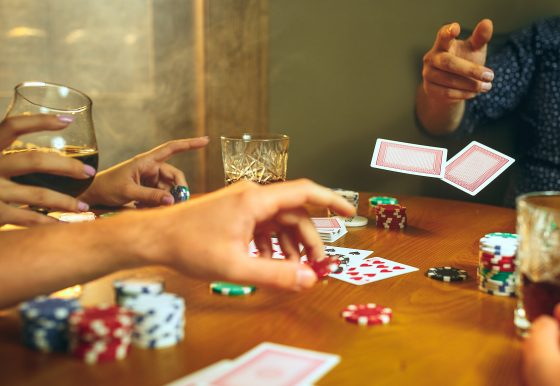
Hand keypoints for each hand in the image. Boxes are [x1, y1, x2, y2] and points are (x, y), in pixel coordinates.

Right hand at [0, 114, 93, 225]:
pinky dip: (49, 223)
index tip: (68, 121)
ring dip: (65, 202)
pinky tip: (64, 224)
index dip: (40, 121)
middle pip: (34, 161)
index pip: (12, 126)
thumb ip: (10, 157)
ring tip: (84, 208)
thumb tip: (50, 157)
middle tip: (89, 172)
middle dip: (67, 167)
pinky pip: (28, 218)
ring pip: (37, 195)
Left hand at [79, 137, 208, 206]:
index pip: (172, 148)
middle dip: (177, 190)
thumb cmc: (106, 187)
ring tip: (147, 208)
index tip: (205, 141)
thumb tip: (172, 201)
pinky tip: (144, 208)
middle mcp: (150, 168)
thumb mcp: (128, 192)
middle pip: (174, 176)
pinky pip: (161, 195)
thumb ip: (150, 197)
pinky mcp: (147, 188)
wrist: (91, 194)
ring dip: (164, 200)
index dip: (189, 144)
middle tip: (176, 204)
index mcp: (146, 161)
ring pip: (168, 189)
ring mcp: (149, 179)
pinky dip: (157, 203)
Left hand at [138, 179, 355, 289]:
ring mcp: (242, 204)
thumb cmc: (188, 246)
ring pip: (279, 221)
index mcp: (256, 200)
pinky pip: (263, 226)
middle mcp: (252, 196)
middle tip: (317, 266)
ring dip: (289, 244)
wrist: (153, 237)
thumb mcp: (235, 266)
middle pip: (294, 214)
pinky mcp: (234, 213)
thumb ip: (275, 275)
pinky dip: (271, 244)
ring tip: (291, 270)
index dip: (331, 201)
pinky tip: (268, 262)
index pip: (305, 192)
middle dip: (308, 240)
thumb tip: (308, 280)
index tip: (350, 212)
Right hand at [421, 19, 493, 101]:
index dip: (448, 32)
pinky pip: (448, 93)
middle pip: (449, 63)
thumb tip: (487, 23)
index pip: (442, 36)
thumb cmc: (464, 61)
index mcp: (442, 44)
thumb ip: (479, 38)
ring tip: (487, 86)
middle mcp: (431, 58)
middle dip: (471, 70)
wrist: (452, 86)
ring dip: (472, 85)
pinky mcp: (429, 89)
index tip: (456, 27)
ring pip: (450, 81)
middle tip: (490, 75)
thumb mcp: (474, 50)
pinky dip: (464, 93)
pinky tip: (475, 93)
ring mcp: (428, 74)